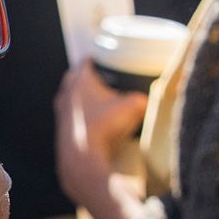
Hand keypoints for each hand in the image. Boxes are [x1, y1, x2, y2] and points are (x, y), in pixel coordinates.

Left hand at [54, 59, 148, 218]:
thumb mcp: (134, 107)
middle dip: (90, 79)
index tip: (107, 61)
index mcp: (80, 80)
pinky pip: (72, 119)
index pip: (87, 61)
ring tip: (101, 104)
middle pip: (76, 79)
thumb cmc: (105, 127)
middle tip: (105, 81)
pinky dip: (82, 119)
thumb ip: (145, 98)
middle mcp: (66, 94)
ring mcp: (61, 113)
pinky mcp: (61, 132)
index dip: (98, 60)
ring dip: (84, 101)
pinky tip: (95, 126)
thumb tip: (157, 97)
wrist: (84, 158)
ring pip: (72, 100)